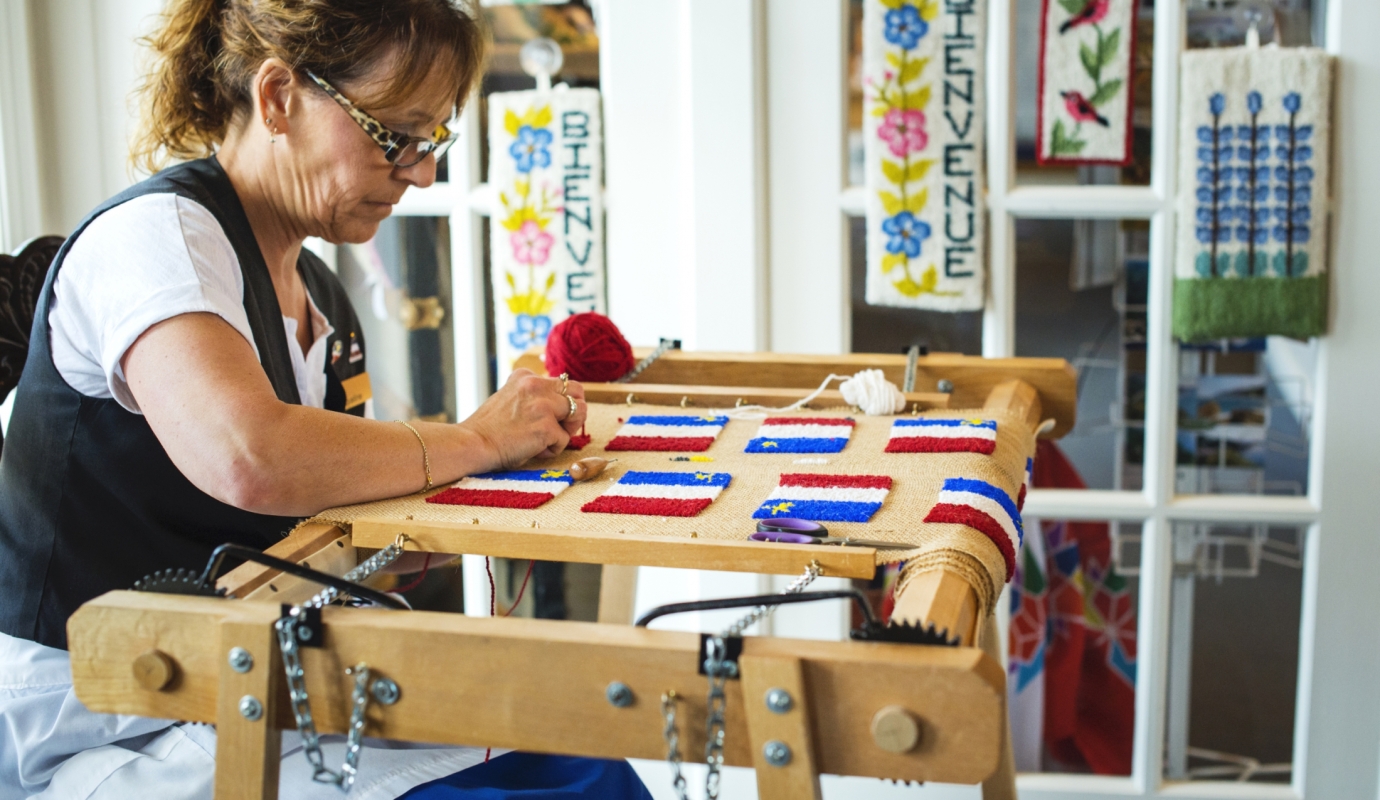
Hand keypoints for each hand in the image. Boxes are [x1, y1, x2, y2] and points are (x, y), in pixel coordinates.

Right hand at [459, 368, 585, 468]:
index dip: (559, 403)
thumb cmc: (488, 430)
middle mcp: (536, 384)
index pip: (561, 384)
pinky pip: (564, 439)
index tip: (544, 417)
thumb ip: (531, 397)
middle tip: (558, 428)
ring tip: (545, 440)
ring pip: (578, 413)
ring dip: (566, 429)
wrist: (472, 444)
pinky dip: (552, 450)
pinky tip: (532, 450)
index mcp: (525, 376)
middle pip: (578, 391)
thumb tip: (562, 407)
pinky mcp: (547, 426)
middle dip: (573, 411)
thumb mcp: (509, 399)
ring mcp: (543, 405)